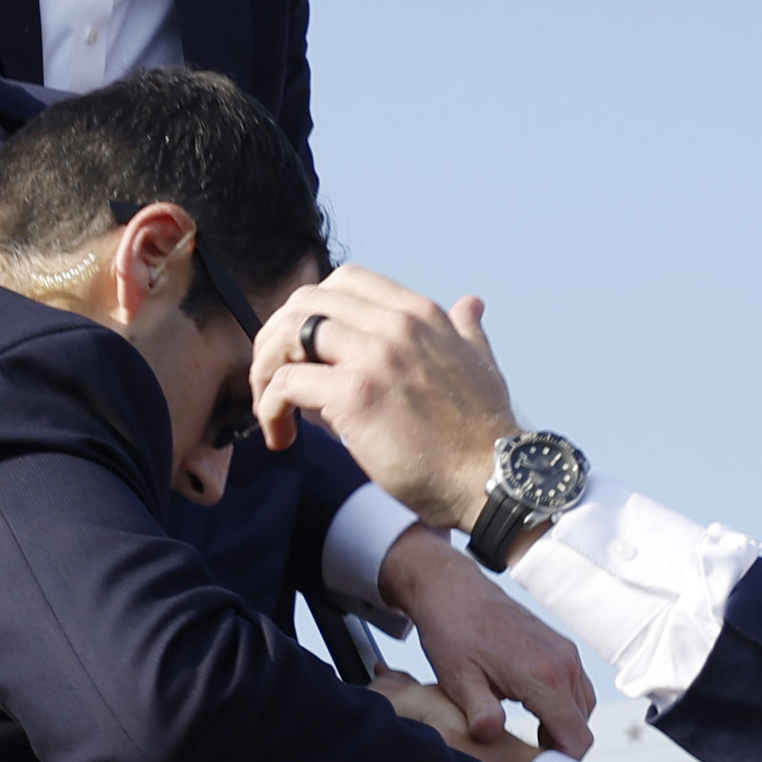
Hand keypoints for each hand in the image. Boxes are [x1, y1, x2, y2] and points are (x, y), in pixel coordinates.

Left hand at [255, 267, 519, 528]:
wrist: (496, 480)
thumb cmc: (483, 434)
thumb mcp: (480, 364)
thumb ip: (466, 330)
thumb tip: (471, 303)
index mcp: (420, 314)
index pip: (345, 281)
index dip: (312, 311)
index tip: (303, 350)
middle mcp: (395, 325)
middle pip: (307, 301)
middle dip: (276, 337)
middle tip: (273, 378)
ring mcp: (375, 357)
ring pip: (288, 335)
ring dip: (265, 371)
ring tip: (270, 409)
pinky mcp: (355, 396)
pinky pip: (286, 384)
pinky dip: (270, 408)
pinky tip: (280, 436)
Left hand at [378, 528, 595, 756]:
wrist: (451, 590)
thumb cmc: (452, 631)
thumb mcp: (458, 679)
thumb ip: (479, 712)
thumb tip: (490, 736)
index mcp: (543, 676)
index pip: (576, 736)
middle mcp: (563, 662)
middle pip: (582, 724)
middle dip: (561, 744)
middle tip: (527, 755)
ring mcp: (565, 651)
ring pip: (582, 705)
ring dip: (562, 723)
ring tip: (529, 733)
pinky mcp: (560, 645)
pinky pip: (575, 685)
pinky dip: (562, 703)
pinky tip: (532, 707)